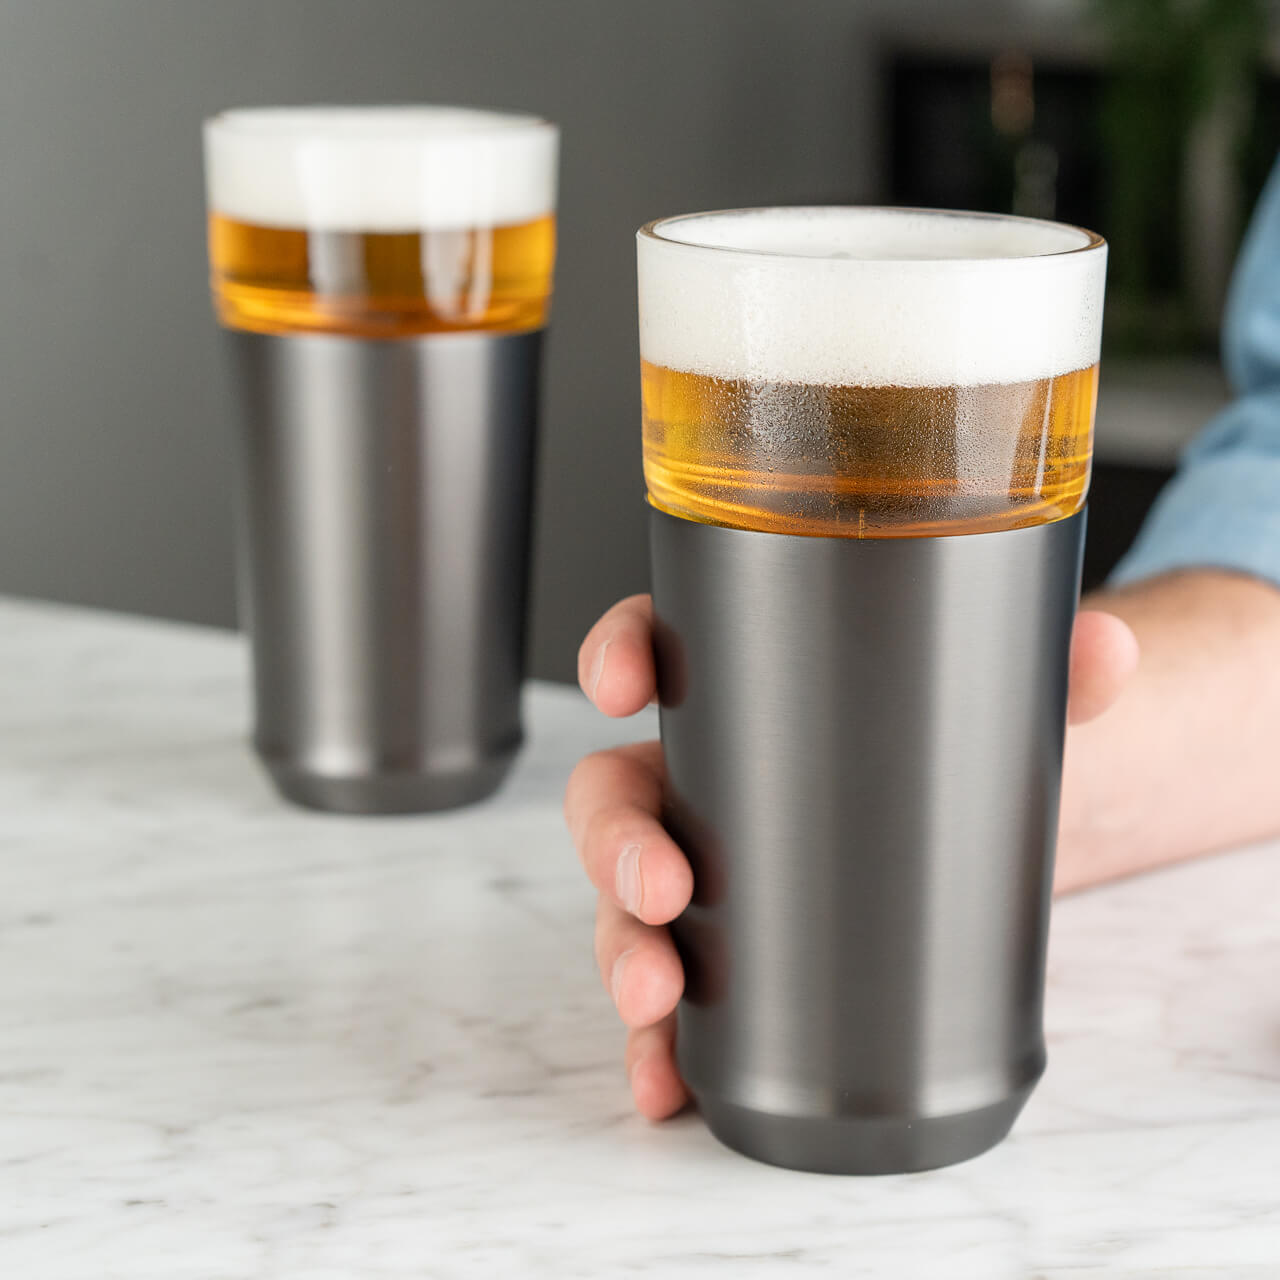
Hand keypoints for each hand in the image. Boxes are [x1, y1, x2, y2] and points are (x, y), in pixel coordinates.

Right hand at [564, 593, 1138, 1119]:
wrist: (977, 843)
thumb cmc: (953, 753)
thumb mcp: (1000, 703)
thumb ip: (1055, 671)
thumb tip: (1107, 647)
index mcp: (743, 691)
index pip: (656, 646)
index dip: (617, 655)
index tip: (623, 682)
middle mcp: (703, 779)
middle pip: (615, 796)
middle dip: (617, 842)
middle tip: (665, 882)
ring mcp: (707, 872)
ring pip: (624, 904)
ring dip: (623, 951)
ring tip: (661, 993)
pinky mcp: (729, 958)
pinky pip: (668, 997)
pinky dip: (655, 1041)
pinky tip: (667, 1077)